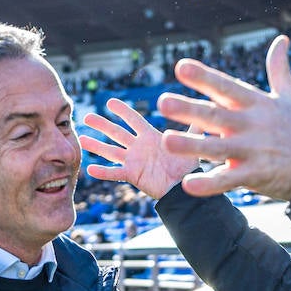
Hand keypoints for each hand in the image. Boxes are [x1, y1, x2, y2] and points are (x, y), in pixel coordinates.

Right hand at [79, 98, 200, 198]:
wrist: (184, 188)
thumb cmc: (187, 165)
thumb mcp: (192, 142)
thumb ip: (195, 126)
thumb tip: (208, 106)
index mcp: (150, 136)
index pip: (133, 120)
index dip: (122, 111)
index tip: (110, 102)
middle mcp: (139, 146)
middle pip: (116, 133)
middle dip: (102, 125)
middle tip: (86, 117)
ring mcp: (134, 161)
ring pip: (111, 151)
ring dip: (96, 145)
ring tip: (82, 139)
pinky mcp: (132, 175)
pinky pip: (115, 173)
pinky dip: (103, 171)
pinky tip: (89, 169)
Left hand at [158, 34, 290, 199]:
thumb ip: (279, 69)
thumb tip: (282, 39)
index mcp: (257, 104)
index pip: (227, 87)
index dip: (204, 77)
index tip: (180, 66)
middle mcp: (252, 126)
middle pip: (216, 116)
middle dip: (189, 109)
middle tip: (162, 102)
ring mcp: (253, 152)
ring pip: (217, 149)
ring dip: (191, 145)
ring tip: (166, 141)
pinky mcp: (254, 176)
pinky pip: (227, 181)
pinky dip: (208, 184)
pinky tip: (188, 184)